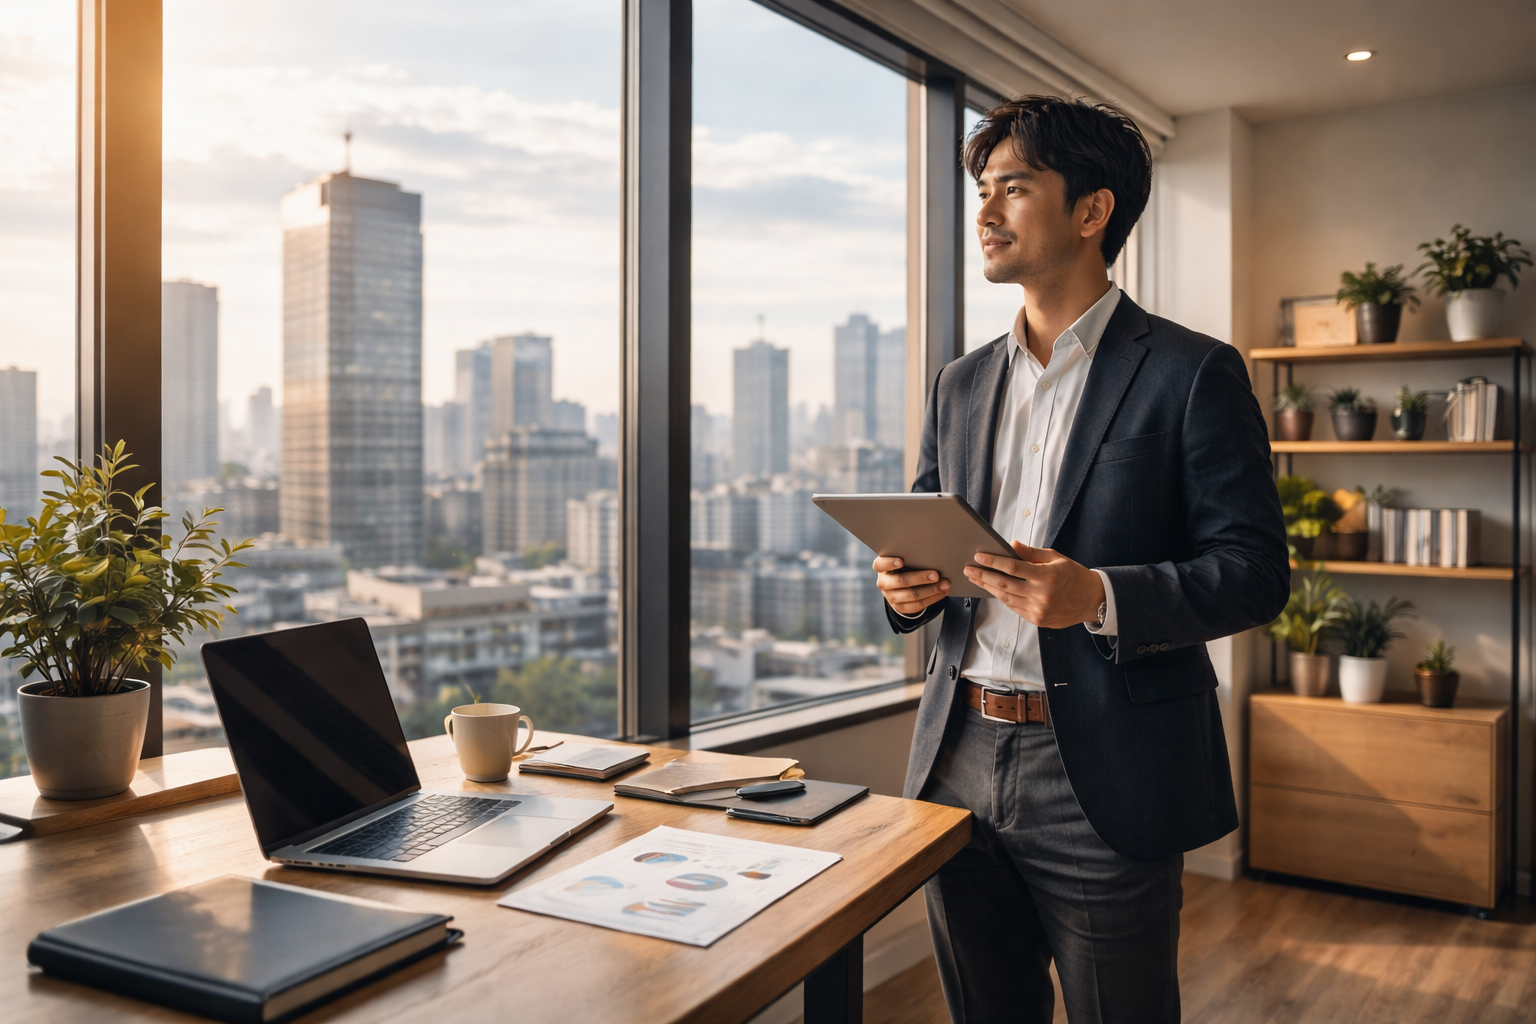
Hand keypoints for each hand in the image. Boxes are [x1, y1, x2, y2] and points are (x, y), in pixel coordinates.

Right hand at [873, 556, 950, 615]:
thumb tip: (932, 551)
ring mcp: (891, 597)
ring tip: (945, 584)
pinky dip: (932, 598)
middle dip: (920, 578)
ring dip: (931, 590)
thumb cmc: (906, 565)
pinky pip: (917, 605)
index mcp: (882, 568)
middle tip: (936, 575)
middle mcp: (884, 583)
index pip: (880, 564)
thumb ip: (911, 555)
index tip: (901, 561)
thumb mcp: (904, 558)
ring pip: (912, 595)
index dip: (889, 563)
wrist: (902, 585)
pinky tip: (942, 592)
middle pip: (901, 581)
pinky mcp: (900, 607)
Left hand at [963, 541, 1104, 627]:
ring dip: (988, 588)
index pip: (1013, 567)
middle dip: (983, 576)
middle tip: (968, 569)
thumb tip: (1011, 545)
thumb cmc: (1074, 575)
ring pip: (1006, 598)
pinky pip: (1014, 608)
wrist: (1092, 600)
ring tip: (976, 579)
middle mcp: (1041, 594)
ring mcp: (1038, 609)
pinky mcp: (1037, 620)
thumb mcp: (1056, 558)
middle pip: (1004, 584)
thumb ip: (1031, 553)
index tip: (978, 556)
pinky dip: (1002, 598)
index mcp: (1046, 575)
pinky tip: (992, 590)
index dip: (993, 561)